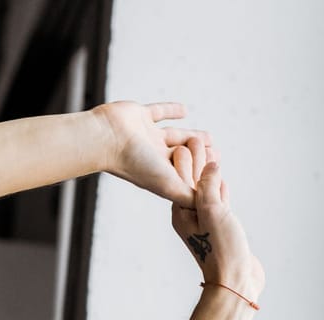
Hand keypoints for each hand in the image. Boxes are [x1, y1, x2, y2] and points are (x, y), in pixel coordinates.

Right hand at [94, 100, 212, 207]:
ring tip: (209, 137)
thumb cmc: (134, 163)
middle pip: (182, 156)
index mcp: (159, 171)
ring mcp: (146, 135)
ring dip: (192, 136)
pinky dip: (171, 110)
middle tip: (216, 154)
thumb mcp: (168, 185)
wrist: (106, 139)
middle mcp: (153, 155)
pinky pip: (159, 112)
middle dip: (200, 156)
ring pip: (174, 136)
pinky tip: (184, 110)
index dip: (201, 173)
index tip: (217, 172)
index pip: (185, 173)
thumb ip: (189, 194)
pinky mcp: (140, 115)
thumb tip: (208, 204)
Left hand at [169, 149, 263, 300]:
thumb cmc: (221, 249)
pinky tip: (222, 181)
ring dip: (211, 174)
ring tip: (213, 155)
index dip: (188, 158)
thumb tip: (210, 163)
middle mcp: (190, 217)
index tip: (190, 138)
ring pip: (207, 191)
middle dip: (197, 161)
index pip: (181, 179)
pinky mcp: (221, 230)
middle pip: (192, 183)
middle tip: (199, 139)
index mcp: (181, 212)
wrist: (235, 282)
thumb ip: (209, 185)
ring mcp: (206, 224)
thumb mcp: (212, 211)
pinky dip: (220, 190)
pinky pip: (218, 204)